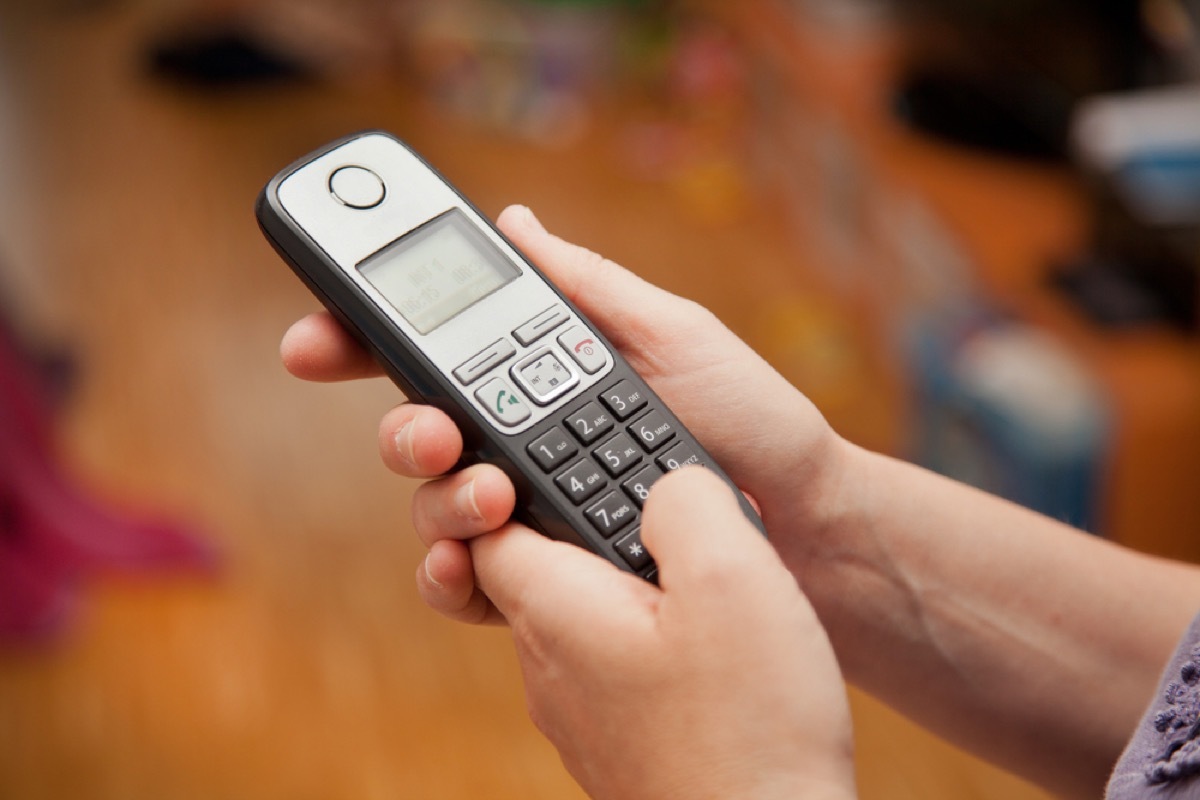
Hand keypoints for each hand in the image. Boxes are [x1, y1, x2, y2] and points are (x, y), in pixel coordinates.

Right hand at [280, 205, 848, 622]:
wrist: (800, 514)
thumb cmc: (746, 413)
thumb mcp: (670, 329)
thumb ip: (585, 284)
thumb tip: (513, 219)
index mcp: (538, 375)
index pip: (430, 354)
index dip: (361, 342)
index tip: (312, 341)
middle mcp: (521, 441)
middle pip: (416, 435)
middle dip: (402, 433)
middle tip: (434, 430)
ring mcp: (530, 510)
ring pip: (435, 508)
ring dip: (438, 501)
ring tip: (492, 491)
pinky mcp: (549, 576)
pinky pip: (472, 583)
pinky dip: (453, 576)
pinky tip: (467, 564)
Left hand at [472, 467, 856, 799]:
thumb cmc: (750, 726)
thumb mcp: (731, 574)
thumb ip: (684, 502)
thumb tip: (665, 488)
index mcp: (554, 612)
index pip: (485, 525)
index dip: (512, 479)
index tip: (570, 456)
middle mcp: (549, 668)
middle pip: (535, 567)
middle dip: (586, 525)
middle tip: (656, 509)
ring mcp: (582, 715)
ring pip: (581, 617)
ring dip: (626, 582)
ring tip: (697, 572)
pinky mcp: (620, 744)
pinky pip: (617, 663)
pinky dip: (649, 634)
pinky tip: (709, 639)